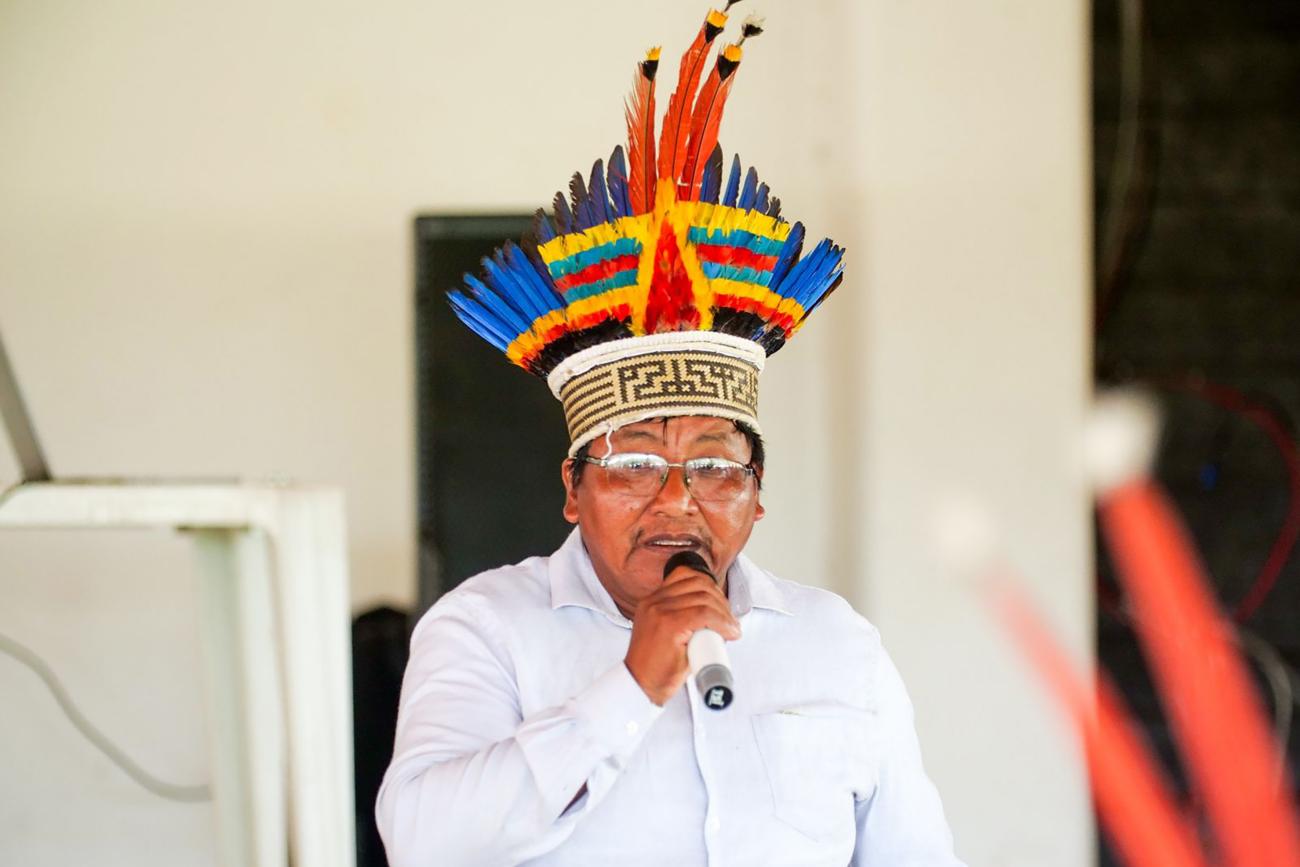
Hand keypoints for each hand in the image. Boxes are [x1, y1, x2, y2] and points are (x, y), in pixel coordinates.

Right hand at [624, 563, 741, 705]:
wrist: (641, 686)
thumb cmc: (658, 666)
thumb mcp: (666, 633)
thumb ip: (682, 617)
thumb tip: (715, 614)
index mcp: (652, 600)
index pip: (686, 576)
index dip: (710, 588)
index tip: (720, 606)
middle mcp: (654, 601)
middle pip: (698, 584)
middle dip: (721, 600)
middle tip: (730, 621)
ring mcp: (660, 611)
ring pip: (704, 598)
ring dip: (725, 614)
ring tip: (731, 630)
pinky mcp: (669, 625)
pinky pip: (704, 614)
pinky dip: (722, 622)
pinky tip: (728, 633)